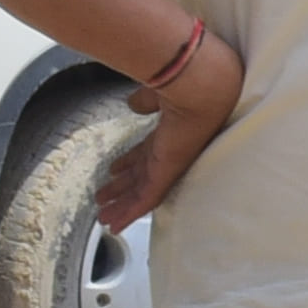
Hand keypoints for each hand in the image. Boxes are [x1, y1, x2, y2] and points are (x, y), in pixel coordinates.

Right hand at [98, 24, 242, 230]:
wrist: (203, 85)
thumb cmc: (186, 82)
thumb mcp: (157, 91)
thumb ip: (146, 99)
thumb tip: (134, 103)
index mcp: (169, 132)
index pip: (146, 152)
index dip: (129, 163)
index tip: (114, 171)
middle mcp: (170, 150)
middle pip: (141, 174)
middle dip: (123, 188)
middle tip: (105, 199)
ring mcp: (170, 162)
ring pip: (142, 191)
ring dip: (122, 206)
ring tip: (105, 217)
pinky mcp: (169, 171)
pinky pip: (147, 198)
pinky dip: (130, 212)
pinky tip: (115, 224)